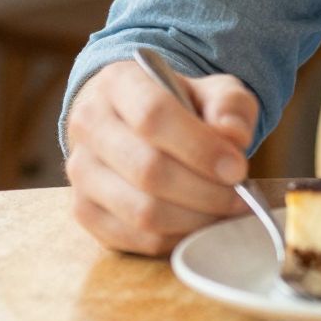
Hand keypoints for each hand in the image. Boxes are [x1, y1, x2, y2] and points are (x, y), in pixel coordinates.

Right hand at [65, 57, 257, 255]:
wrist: (140, 122)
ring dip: (193, 219)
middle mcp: (89, 124)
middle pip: (147, 170)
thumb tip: (232, 136)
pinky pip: (130, 238)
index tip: (237, 168)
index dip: (200, 148)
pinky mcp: (83, 209)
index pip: (153, 116)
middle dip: (204, 191)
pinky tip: (200, 225)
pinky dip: (173, 238)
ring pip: (138, 211)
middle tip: (240, 195)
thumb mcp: (215, 90)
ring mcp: (80, 171)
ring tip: (225, 211)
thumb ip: (230, 106)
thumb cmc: (184, 105)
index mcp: (119, 82)